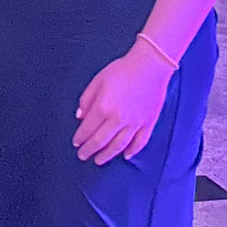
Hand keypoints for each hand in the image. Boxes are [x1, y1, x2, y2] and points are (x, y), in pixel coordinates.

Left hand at [74, 43, 173, 163]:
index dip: (80, 138)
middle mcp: (118, 119)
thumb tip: (80, 117)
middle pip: (101, 141)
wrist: (150, 66)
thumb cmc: (122, 70)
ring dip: (107, 155)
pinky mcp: (148, 123)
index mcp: (103, 108)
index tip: (76, 143)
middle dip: (90, 150)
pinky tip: (126, 156)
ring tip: (99, 160)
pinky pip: (139, 142)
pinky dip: (132, 151)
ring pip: (119, 145)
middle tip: (83, 156)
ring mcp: (135, 123)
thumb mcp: (97, 80)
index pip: (88, 129)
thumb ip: (86, 99)